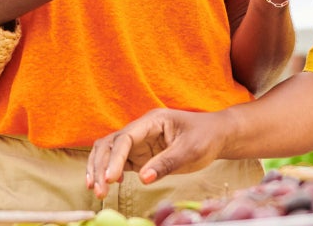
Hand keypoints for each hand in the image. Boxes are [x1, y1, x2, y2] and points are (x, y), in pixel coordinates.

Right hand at [86, 109, 227, 198]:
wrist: (216, 135)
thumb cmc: (206, 137)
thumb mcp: (190, 150)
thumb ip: (166, 163)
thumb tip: (143, 178)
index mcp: (152, 121)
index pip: (125, 138)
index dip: (115, 158)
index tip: (110, 178)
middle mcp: (140, 130)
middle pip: (110, 144)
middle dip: (100, 166)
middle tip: (98, 190)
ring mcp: (138, 142)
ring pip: (108, 152)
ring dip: (99, 169)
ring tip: (97, 190)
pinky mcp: (139, 155)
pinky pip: (117, 162)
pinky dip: (108, 173)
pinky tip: (107, 185)